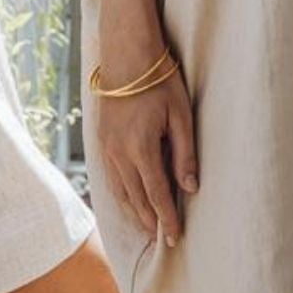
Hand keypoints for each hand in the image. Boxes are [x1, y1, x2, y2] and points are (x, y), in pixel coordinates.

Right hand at [94, 5, 197, 247]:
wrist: (127, 53)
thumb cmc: (160, 81)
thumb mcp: (181, 115)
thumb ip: (185, 154)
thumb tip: (190, 188)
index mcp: (141, 148)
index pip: (156, 195)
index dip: (167, 218)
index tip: (175, 237)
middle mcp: (119, 153)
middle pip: (136, 198)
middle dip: (150, 220)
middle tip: (163, 239)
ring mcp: (106, 147)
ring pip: (120, 190)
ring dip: (134, 210)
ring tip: (147, 225)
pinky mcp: (101, 140)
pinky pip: (111, 176)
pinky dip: (121, 193)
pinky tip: (130, 198)